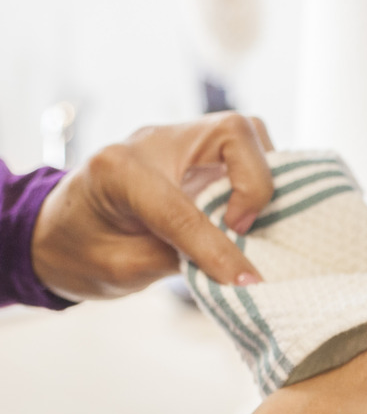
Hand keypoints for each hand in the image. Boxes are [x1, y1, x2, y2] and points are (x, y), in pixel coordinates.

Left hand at [31, 112, 273, 301]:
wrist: (58, 232)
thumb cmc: (80, 252)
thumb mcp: (122, 269)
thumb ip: (179, 262)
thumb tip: (239, 268)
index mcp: (117, 171)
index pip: (182, 207)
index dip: (218, 249)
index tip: (246, 281)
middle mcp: (151, 142)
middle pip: (231, 132)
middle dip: (255, 183)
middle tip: (242, 228)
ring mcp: (177, 140)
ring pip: (245, 132)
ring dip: (261, 174)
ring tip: (247, 217)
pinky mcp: (196, 150)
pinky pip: (243, 148)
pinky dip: (258, 175)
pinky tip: (246, 208)